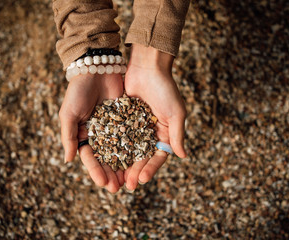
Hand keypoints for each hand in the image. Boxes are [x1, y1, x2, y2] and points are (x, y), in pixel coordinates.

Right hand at [59, 73, 124, 192]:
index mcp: (83, 135)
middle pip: (106, 158)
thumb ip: (68, 137)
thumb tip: (68, 161)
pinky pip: (131, 135)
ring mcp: (114, 127)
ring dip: (124, 166)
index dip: (96, 171)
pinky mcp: (127, 118)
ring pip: (120, 150)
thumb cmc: (78, 92)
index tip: (103, 184)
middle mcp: (99, 134)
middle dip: (112, 173)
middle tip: (119, 188)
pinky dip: (135, 148)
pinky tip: (141, 160)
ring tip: (130, 180)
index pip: (90, 158)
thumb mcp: (69, 114)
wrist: (97, 68)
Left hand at [123, 44, 186, 190]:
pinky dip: (112, 148)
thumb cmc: (165, 88)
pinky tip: (105, 159)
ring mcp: (134, 126)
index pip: (158, 156)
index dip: (151, 168)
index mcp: (164, 133)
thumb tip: (183, 156)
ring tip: (115, 178)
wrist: (147, 66)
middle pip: (141, 157)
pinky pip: (116, 136)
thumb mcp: (175, 112)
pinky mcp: (121, 119)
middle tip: (127, 185)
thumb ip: (177, 134)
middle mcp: (149, 132)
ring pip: (127, 150)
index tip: (142, 179)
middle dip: (135, 171)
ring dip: (123, 164)